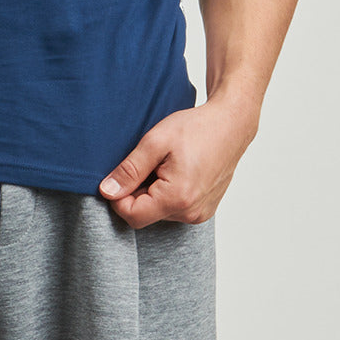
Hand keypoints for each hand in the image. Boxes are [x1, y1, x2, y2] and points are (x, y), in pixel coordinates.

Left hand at [98, 94, 259, 227]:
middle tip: (149, 162)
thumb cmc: (197, 128)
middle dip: (138, 191)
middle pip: (146, 214)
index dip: (119, 197)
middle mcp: (191, 213)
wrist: (232, 124)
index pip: (132, 215)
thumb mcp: (155, 142)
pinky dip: (168, 193)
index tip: (122, 174)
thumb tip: (107, 191)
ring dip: (154, 191)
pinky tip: (177, 170)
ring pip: (159, 211)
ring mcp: (201, 213)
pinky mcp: (205, 209)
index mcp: (178, 198)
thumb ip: (129, 170)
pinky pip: (175, 208)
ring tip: (166, 164)